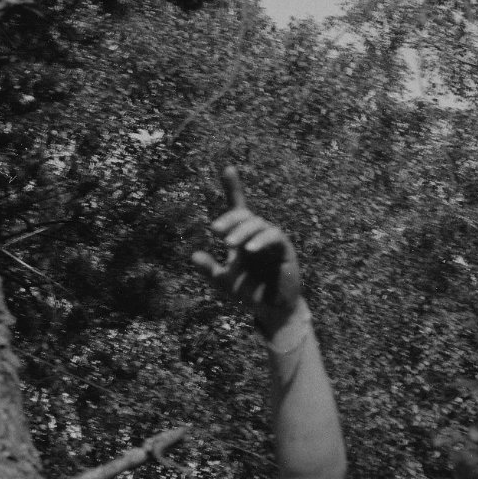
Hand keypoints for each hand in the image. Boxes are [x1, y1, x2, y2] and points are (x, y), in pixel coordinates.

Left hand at [191, 167, 302, 335]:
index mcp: (242, 236)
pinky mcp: (285, 249)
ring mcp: (272, 241)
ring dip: (242, 231)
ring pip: (258, 224)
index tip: (228, 168)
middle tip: (215, 231)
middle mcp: (257, 234)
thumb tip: (192, 255)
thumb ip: (209, 269)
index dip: (233, 187)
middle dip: (230, 220)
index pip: (238, 207)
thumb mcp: (224, 281)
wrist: (271, 310)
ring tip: (229, 244)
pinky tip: (250, 248)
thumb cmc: (249, 293)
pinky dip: (262, 240)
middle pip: (244, 215)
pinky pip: (275, 237)